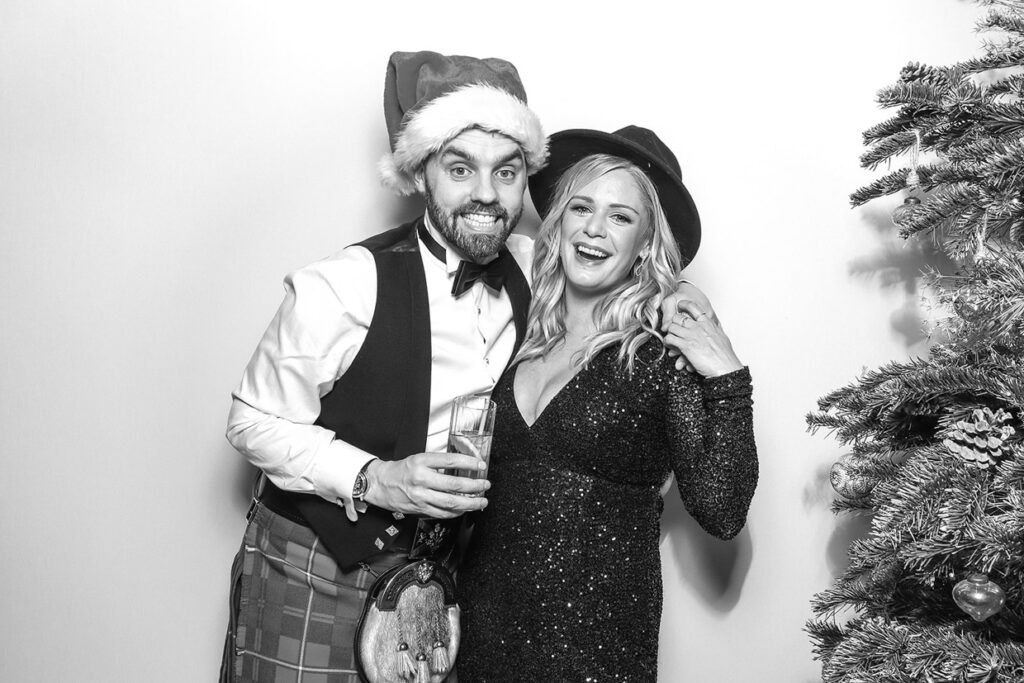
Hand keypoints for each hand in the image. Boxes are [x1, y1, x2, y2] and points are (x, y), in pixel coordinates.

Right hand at [362, 452, 488, 517]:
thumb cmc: (401, 470)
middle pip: (454, 485)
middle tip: (485, 485)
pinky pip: (443, 513)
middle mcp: (421, 479)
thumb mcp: (418, 459)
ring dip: (470, 503)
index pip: (450, 461)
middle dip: (474, 486)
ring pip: (451, 502)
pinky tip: (465, 509)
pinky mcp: (420, 509)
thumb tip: (463, 465)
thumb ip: (438, 463)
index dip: (469, 463)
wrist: (380, 484)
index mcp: (421, 462)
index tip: (481, 465)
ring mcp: (420, 496)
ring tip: (481, 501)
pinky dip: (457, 512)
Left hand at [660, 282, 720, 371]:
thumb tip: (715, 329)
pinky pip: (669, 339)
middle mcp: (699, 327)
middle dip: (673, 322)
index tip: (679, 305)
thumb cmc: (725, 356)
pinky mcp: (685, 345)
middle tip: (673, 328)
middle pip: (678, 317)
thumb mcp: (722, 338)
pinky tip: (670, 346)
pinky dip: (667, 342)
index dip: (684, 304)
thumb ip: (715, 331)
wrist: (725, 367)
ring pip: (671, 327)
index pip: (694, 307)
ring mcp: (691, 335)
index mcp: (708, 323)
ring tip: (670, 339)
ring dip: (669, 333)